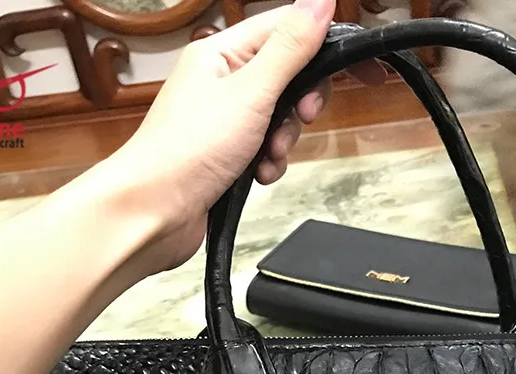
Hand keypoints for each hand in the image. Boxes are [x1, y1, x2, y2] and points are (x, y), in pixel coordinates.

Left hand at [106, 0, 383, 273]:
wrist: (153, 211)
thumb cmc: (187, 152)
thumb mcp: (251, 92)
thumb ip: (290, 48)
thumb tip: (320, 2)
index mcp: (222, 52)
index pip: (286, 30)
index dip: (326, 45)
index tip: (362, 67)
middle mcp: (221, 81)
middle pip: (287, 77)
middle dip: (301, 104)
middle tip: (302, 117)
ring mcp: (224, 120)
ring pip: (279, 119)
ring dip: (284, 141)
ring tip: (267, 156)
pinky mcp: (226, 155)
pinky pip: (264, 150)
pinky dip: (269, 163)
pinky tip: (257, 175)